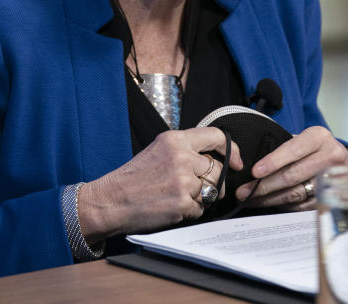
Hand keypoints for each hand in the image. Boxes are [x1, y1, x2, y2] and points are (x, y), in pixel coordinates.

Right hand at [77, 128, 242, 243]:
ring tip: (178, 196)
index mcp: (175, 140)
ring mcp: (183, 180)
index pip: (215, 136)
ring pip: (212, 190)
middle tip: (196, 188)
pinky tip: (172, 207)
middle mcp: (182, 157)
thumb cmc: (132, 178)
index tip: (236, 160)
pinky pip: (201, 208)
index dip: (231, 149)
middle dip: (213, 181)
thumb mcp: (158, 151)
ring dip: (201, 197)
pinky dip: (190, 211)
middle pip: (218, 169)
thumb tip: (212, 158)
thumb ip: (184, 150)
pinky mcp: (182, 202)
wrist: (110, 200)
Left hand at [234, 126, 347, 210]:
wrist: (345, 163)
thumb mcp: (304, 140)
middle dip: (265, 185)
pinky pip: (304, 206)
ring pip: (297, 193)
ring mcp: (335, 179)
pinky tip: (272, 205)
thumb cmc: (315, 149)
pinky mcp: (335, 198)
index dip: (272, 162)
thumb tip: (255, 164)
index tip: (254, 172)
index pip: (293, 150)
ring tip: (252, 200)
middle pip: (293, 175)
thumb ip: (285, 148)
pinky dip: (286, 206)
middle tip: (244, 192)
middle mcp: (331, 156)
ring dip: (271, 199)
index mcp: (319, 137)